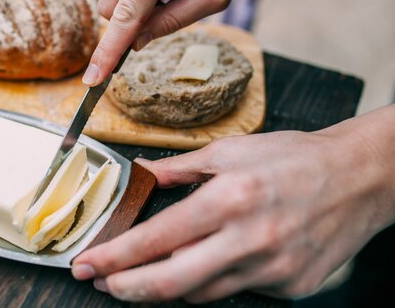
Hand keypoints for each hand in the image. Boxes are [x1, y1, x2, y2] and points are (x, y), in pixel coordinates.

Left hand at [72, 105, 394, 302]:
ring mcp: (272, 270)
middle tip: (101, 283)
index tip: (87, 262)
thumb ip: (178, 169)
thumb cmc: (292, 158)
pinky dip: (208, 282)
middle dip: (126, 288)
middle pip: (171, 283)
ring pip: (199, 294)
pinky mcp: (289, 287)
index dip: (114, 256)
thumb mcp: (230, 150)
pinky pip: (234, 291)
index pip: (156, 239)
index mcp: (229, 198)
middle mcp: (249, 239)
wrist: (357, 178)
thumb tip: (141, 173)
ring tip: (140, 275)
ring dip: (164, 288)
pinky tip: (200, 265)